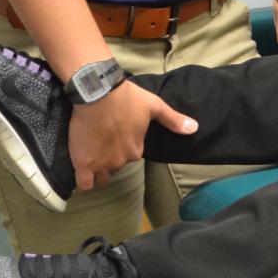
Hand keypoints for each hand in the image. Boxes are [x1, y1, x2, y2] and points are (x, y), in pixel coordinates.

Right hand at [67, 81, 196, 191]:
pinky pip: (84, 184)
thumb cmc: (126, 98)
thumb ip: (173, 119)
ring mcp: (101, 164)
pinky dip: (84, 181)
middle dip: (110, 158)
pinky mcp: (83, 164)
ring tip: (91, 156)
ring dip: (97, 170)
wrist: (98, 93)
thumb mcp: (154, 106)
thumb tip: (194, 128)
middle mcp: (121, 161)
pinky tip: (83, 171)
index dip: (123, 147)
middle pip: (115, 166)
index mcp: (136, 150)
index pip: (131, 156)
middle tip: (102, 142)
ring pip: (101, 177)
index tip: (116, 136)